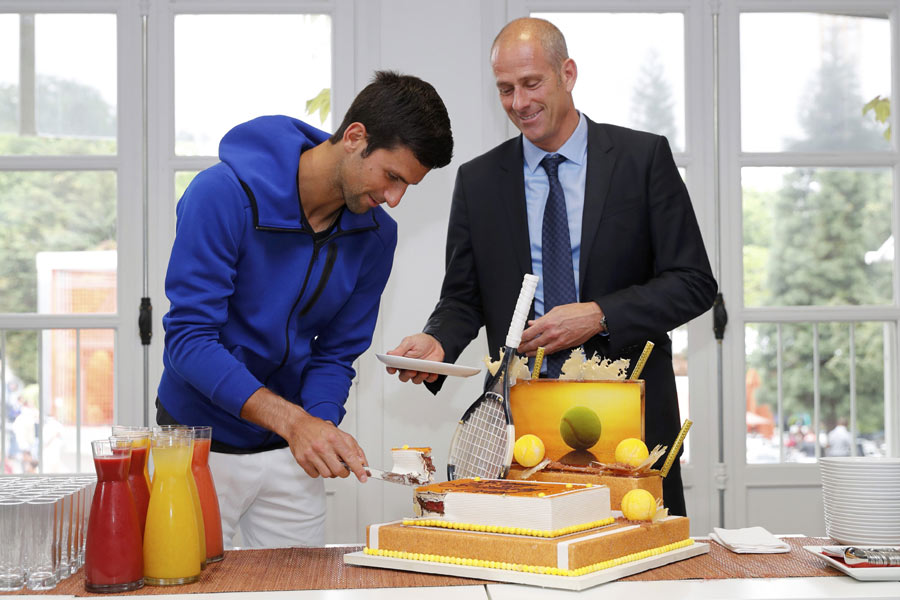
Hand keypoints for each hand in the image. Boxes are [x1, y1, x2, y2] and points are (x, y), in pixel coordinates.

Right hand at [240, 387, 368, 480]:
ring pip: (327, 474)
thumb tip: (362, 461)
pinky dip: (319, 472)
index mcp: (334, 438)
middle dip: (344, 472)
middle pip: (339, 470)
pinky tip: (319, 462)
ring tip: (328, 461)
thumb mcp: (340, 433)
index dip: (358, 469)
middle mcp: (322, 446)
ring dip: (331, 471)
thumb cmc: (319, 429)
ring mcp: (311, 454)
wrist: (298, 425)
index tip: (363, 477)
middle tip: (343, 468)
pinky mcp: (302, 460)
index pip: (350, 457)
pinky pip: (315, 475)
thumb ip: (353, 447)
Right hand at [386, 333, 444, 383]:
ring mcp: (417, 372)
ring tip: (425, 371)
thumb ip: (400, 349)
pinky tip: (433, 372)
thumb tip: (389, 354)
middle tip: (412, 371)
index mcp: (401, 359)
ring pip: (415, 380)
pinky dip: (431, 377)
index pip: (392, 367)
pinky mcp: (427, 374)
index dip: (391, 369)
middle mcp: (407, 367)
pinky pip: (428, 380)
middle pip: (403, 377)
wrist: (435, 343)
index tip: (393, 369)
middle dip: (407, 375)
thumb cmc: (421, 342)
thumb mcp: (409, 342)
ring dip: (419, 377)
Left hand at [518, 302, 604, 355]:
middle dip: (524, 347)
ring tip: (526, 353)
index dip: (521, 338)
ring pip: (541, 350)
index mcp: (548, 322)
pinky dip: (543, 353)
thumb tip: (532, 323)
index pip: (529, 333)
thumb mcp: (556, 310)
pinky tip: (539, 353)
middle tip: (519, 348)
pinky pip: (551, 351)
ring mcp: (558, 341)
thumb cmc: (576, 312)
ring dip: (532, 353)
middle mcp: (551, 333)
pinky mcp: (564, 346)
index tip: (517, 339)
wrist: (592, 318)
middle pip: (533, 343)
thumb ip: (542, 318)